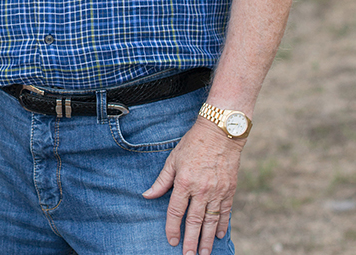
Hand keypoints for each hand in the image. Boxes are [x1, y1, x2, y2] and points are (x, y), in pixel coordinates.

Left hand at [143, 118, 244, 254]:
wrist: (220, 134)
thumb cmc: (193, 144)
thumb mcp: (173, 159)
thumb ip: (162, 180)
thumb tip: (148, 195)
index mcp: (185, 182)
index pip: (176, 211)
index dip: (172, 227)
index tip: (171, 240)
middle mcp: (201, 190)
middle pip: (194, 221)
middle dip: (191, 241)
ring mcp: (217, 192)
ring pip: (211, 222)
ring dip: (206, 240)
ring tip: (203, 253)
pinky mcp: (229, 191)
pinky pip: (225, 213)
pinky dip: (222, 226)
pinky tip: (217, 236)